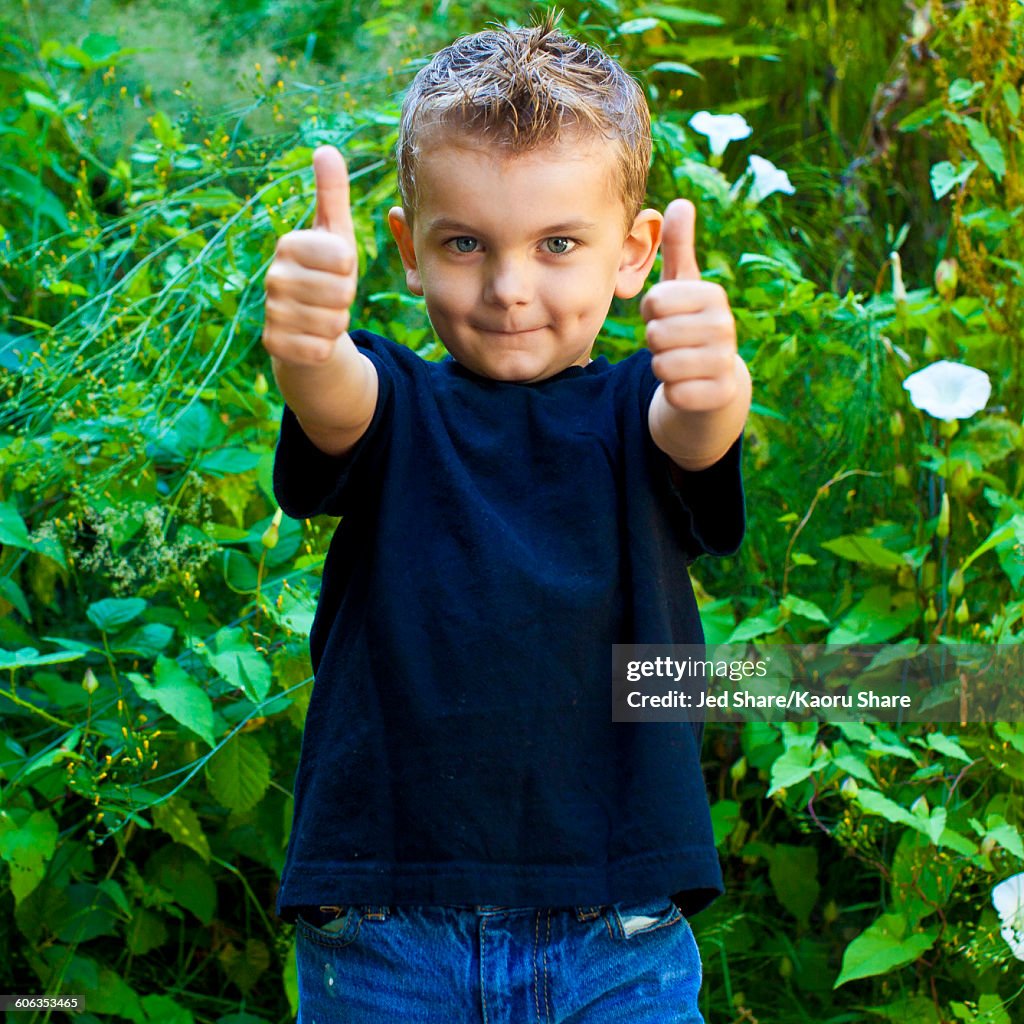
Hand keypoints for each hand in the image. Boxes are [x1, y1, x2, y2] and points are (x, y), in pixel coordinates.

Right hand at [262, 145, 358, 365]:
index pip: (344, 259)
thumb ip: (332, 193)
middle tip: (330, 296)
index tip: (335, 270)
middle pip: (342, 293)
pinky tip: (313, 337)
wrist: (304, 327)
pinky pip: (321, 348)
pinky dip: (325, 346)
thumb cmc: (326, 275)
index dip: (349, 270)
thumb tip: (326, 149)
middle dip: (345, 299)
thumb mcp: (334, 234)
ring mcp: (271, 312)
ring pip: (334, 323)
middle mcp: (274, 277)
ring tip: (322, 314)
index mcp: (289, 245)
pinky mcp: (275, 345)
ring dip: (337, 323)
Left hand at [640, 199, 738, 412]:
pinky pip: (674, 393)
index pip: (653, 302)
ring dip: (661, 368)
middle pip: (656, 334)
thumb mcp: (683, 288)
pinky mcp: (720, 395)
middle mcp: (725, 326)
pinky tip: (688, 385)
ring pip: (661, 365)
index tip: (666, 317)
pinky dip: (673, 392)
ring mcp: (725, 361)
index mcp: (713, 295)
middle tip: (673, 343)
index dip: (650, 314)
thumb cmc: (690, 327)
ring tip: (680, 362)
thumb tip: (681, 202)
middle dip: (655, 343)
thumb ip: (679, 249)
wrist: (715, 382)